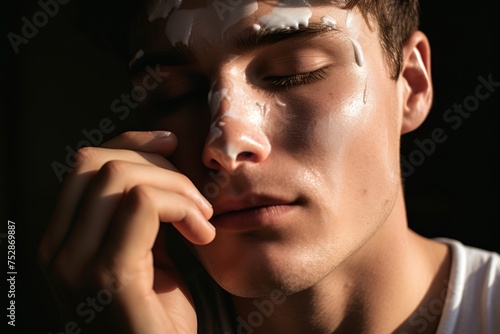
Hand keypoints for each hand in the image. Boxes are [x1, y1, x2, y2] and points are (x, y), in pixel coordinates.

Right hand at [38, 131, 215, 333]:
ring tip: (202, 216)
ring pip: (118, 177)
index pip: (84, 165)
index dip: (131, 144)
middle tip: (195, 196)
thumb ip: (142, 216)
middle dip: (157, 164)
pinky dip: (181, 205)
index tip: (171, 144)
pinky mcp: (108, 276)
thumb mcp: (147, 255)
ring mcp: (76, 264)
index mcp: (64, 241)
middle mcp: (58, 249)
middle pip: (96, 163)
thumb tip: (160, 166)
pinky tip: (203, 232)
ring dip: (175, 186)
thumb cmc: (158, 318)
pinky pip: (143, 204)